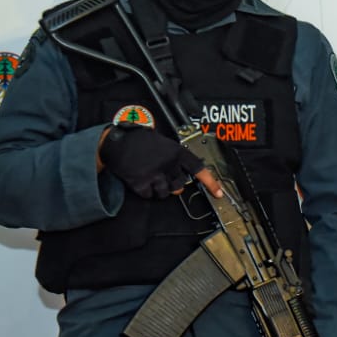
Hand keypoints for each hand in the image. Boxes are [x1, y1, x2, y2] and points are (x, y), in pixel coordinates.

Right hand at [98, 124, 220, 198]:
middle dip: (174, 184)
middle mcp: (168, 164)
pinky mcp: (141, 182)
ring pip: (166, 193)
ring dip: (160, 190)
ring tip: (151, 178)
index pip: (198, 168)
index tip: (218, 192)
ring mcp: (155, 174)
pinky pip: (149, 195)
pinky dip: (146, 191)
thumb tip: (181, 178)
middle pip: (180, 185)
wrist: (118, 141)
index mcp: (177, 152)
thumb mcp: (163, 144)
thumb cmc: (141, 141)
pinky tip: (141, 180)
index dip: (210, 182)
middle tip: (163, 176)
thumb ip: (175, 159)